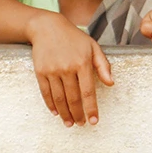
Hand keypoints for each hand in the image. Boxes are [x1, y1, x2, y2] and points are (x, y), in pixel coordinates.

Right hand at [27, 12, 113, 126]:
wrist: (47, 28)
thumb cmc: (74, 38)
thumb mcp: (93, 47)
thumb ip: (103, 65)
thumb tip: (111, 83)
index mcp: (82, 63)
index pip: (88, 91)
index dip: (91, 108)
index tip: (93, 121)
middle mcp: (67, 68)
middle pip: (73, 98)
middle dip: (78, 114)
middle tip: (81, 124)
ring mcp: (52, 71)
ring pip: (59, 98)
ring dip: (65, 114)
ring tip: (70, 123)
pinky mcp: (40, 72)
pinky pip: (46, 93)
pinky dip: (51, 105)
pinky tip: (56, 113)